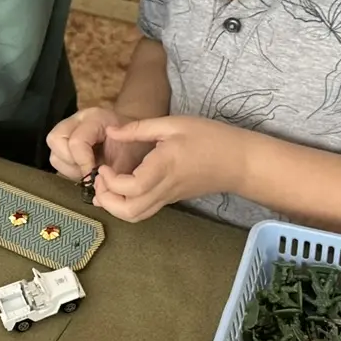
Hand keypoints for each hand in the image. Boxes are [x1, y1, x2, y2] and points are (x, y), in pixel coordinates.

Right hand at [46, 106, 145, 180]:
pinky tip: (84, 168)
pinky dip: (68, 167)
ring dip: (68, 166)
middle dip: (71, 162)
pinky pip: (57, 157)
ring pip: (53, 151)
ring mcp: (68, 128)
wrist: (135, 136)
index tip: (96, 176)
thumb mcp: (129, 158)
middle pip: (55, 140)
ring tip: (87, 170)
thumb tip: (96, 195)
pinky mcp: (64, 139)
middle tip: (88, 170)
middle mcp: (77, 120)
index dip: (83, 163)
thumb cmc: (133, 145)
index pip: (76, 142)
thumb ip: (114, 175)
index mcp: (95, 119)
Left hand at [92, 115, 243, 223]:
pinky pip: (144, 211)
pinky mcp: (170, 200)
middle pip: (129, 212)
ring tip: (108, 185)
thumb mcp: (174, 123)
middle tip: (101, 180)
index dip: (111, 182)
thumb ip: (139, 128)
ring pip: (135, 217)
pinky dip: (126, 205)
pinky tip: (121, 187)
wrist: (239, 161)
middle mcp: (165, 187)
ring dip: (115, 206)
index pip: (131, 188)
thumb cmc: (210, 138)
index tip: (105, 166)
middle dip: (107, 200)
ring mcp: (168, 198)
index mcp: (165, 166)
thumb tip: (111, 131)